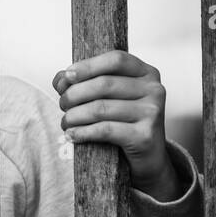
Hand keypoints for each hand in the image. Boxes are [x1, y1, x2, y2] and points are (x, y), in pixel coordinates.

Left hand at [52, 50, 180, 200]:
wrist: (147, 156)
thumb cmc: (122, 120)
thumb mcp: (108, 97)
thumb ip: (86, 81)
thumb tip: (61, 79)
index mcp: (146, 73)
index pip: (116, 59)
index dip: (88, 66)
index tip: (67, 76)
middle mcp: (154, 89)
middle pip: (104, 84)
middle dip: (74, 94)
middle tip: (62, 105)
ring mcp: (152, 112)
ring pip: (100, 108)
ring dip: (74, 115)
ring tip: (65, 122)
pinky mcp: (145, 136)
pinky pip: (104, 130)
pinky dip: (82, 132)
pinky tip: (71, 135)